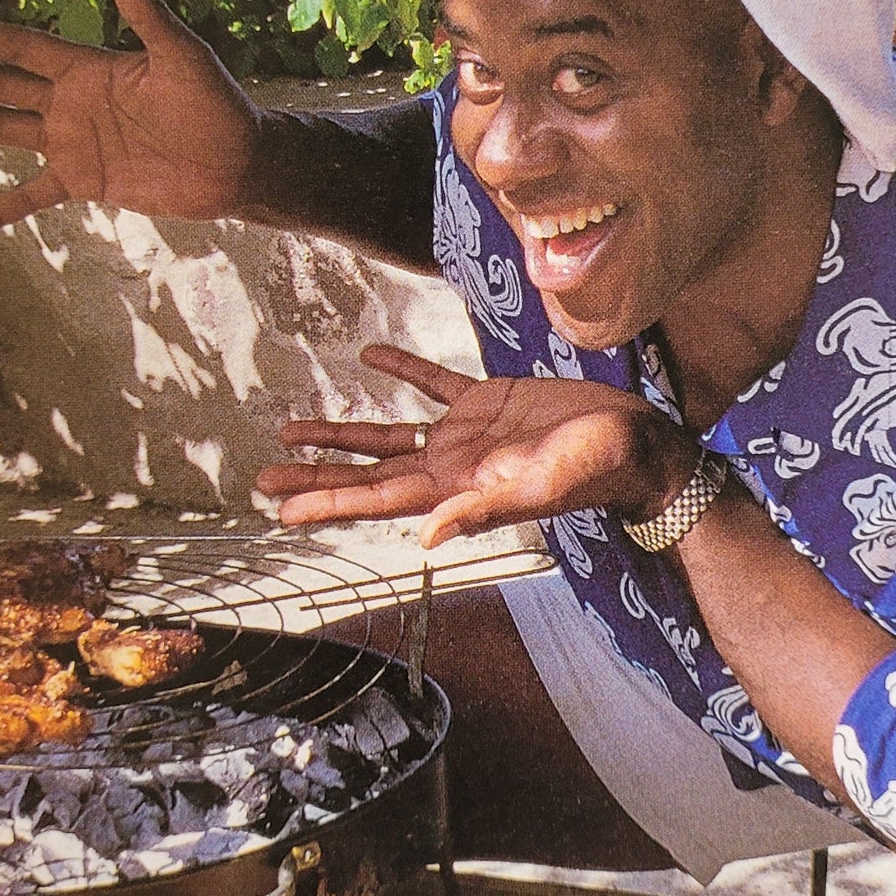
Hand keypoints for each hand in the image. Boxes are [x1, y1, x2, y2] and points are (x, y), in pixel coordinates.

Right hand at [0, 0, 258, 235]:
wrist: (235, 163)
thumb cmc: (215, 103)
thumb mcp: (181, 55)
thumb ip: (147, 12)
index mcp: (88, 68)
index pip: (23, 47)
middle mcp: (71, 101)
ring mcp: (73, 142)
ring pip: (3, 131)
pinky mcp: (84, 181)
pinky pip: (33, 195)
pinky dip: (1, 209)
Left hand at [256, 344, 700, 548]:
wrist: (634, 443)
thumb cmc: (593, 472)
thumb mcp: (537, 492)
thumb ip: (481, 512)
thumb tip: (425, 539)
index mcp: (455, 489)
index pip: (375, 498)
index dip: (326, 501)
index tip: (279, 508)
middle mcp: (450, 466)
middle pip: (367, 472)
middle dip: (315, 476)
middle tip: (262, 480)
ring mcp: (465, 434)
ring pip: (387, 434)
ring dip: (341, 433)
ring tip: (292, 430)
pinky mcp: (488, 402)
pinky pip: (433, 383)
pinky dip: (403, 370)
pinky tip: (370, 357)